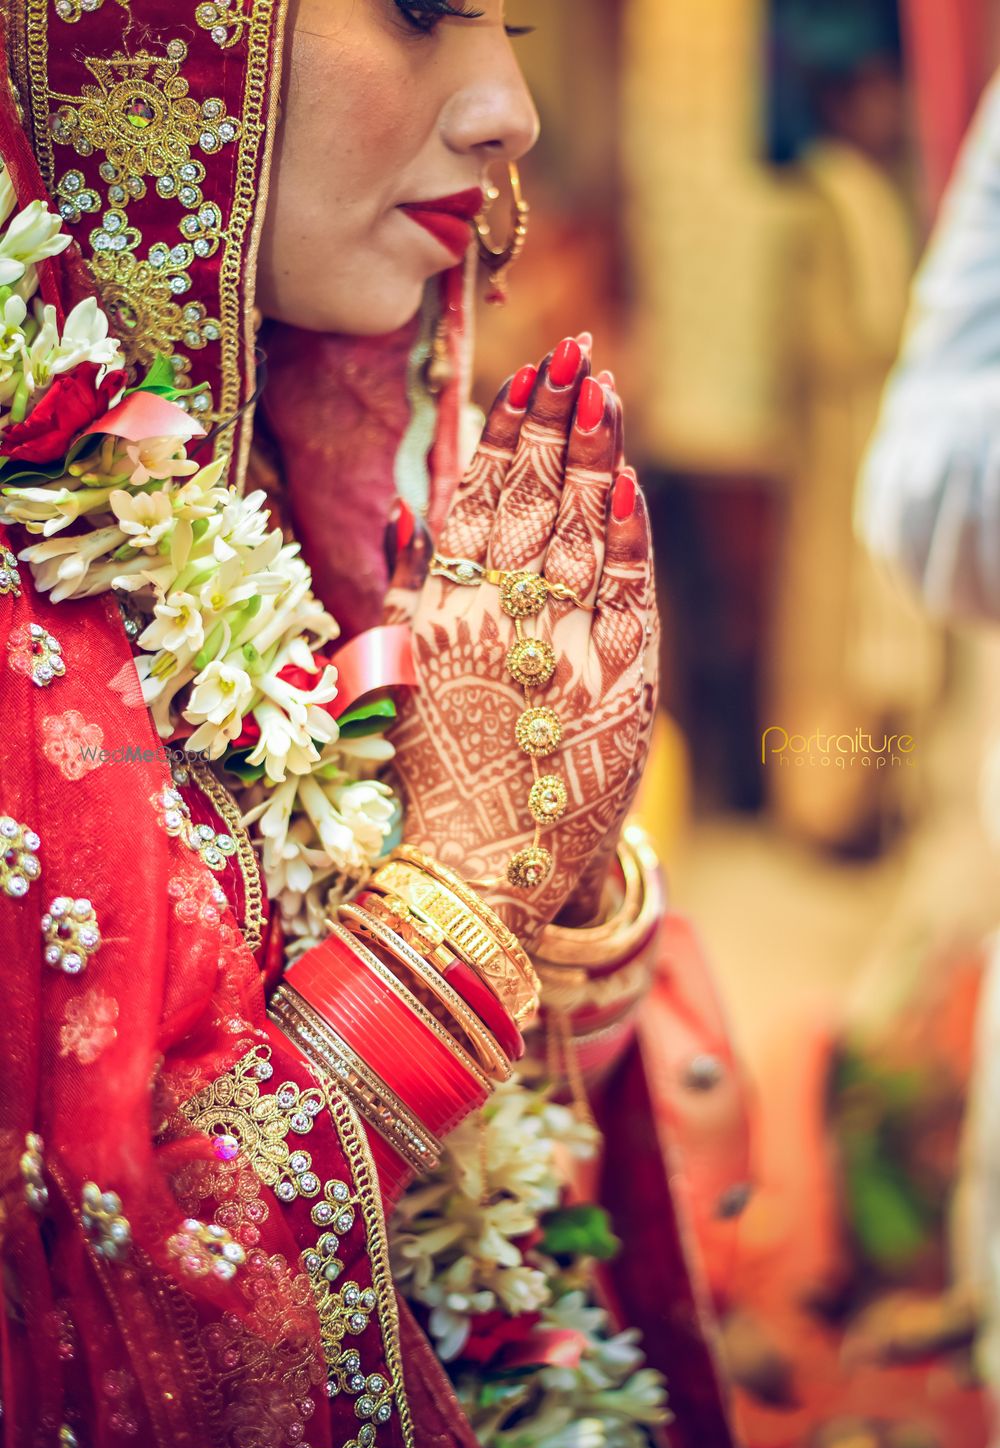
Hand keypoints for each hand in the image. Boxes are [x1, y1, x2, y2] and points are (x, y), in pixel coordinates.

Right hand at [387, 336, 658, 947]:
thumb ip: (407, 595)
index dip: (504, 434)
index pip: (478, 501)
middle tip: (576, 354)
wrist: (471, 875)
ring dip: (595, 458)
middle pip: (535, 501)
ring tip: (604, 391)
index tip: (523, 376)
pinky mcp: (616, 693)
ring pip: (583, 535)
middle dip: (556, 421)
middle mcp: (500, 624)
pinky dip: (631, 540)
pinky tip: (632, 486)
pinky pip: (630, 601)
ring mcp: (561, 654)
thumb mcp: (393, 681)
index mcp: (441, 615)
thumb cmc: (429, 779)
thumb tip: (418, 514)